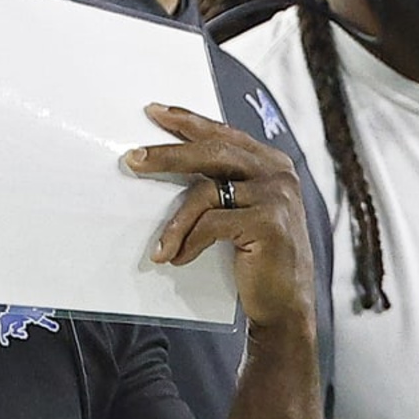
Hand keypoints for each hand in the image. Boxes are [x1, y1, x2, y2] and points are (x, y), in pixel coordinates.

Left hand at [125, 103, 315, 330]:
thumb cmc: (259, 259)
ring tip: (160, 247)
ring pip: (206, 192)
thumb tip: (171, 165)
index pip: (223, 134)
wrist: (286, 306)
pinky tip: (179, 258)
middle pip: (211, 152)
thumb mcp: (244, 213)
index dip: (188, 121)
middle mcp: (277, 173)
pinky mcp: (268, 223)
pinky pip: (212, 223)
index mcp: (272, 164)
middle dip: (167, 155)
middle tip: (133, 160)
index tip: (155, 112)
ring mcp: (276, 196)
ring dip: (175, 223)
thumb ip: (225, 186)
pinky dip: (189, 242)